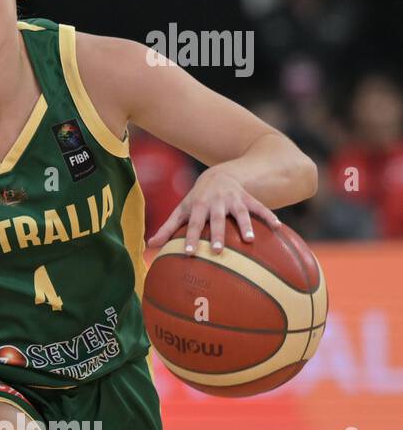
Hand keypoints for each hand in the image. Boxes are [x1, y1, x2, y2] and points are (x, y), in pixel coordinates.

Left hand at [146, 167, 280, 254]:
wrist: (218, 176)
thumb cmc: (197, 200)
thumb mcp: (182, 210)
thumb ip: (168, 228)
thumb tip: (150, 245)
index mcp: (199, 206)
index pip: (194, 224)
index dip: (192, 238)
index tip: (189, 253)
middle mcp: (216, 203)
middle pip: (217, 220)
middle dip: (218, 235)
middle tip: (219, 251)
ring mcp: (234, 200)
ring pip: (241, 213)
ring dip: (246, 226)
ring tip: (250, 240)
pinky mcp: (249, 199)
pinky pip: (260, 208)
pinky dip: (269, 216)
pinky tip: (279, 227)